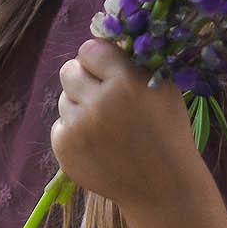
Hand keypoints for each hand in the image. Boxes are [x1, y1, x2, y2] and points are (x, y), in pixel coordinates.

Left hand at [51, 37, 205, 218]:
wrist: (162, 187)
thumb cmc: (167, 131)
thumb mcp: (162, 88)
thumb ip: (131, 62)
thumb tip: (102, 40)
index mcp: (126, 82)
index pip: (89, 49)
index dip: (99, 59)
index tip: (110, 70)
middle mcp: (98, 103)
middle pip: (68, 70)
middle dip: (84, 79)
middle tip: (103, 95)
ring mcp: (78, 129)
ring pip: (63, 99)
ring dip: (80, 106)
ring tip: (106, 125)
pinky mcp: (65, 150)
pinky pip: (60, 126)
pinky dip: (74, 132)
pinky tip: (98, 143)